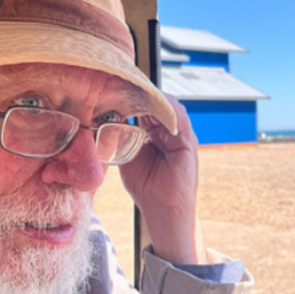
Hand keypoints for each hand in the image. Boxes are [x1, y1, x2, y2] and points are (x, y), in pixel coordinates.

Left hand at [119, 93, 200, 264]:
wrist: (163, 210)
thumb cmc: (146, 187)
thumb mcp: (127, 156)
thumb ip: (120, 138)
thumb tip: (106, 118)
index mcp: (154, 133)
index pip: (143, 107)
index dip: (131, 97)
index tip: (114, 87)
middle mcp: (168, 131)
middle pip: (155, 103)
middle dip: (141, 93)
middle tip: (122, 82)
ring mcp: (179, 135)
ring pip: (168, 107)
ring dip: (153, 98)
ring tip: (136, 91)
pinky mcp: (188, 141)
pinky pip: (179, 119)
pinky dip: (167, 110)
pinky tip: (153, 105)